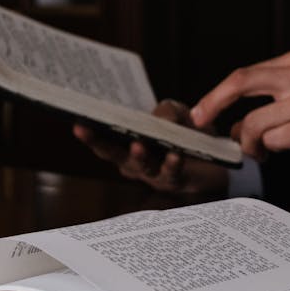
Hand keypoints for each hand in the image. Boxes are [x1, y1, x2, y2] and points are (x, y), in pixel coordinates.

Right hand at [73, 100, 228, 193]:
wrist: (215, 157)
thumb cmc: (187, 132)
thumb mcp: (176, 113)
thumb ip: (167, 110)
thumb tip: (159, 117)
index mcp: (126, 145)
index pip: (103, 138)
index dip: (88, 130)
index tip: (74, 118)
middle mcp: (133, 163)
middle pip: (111, 153)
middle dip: (97, 141)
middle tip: (83, 128)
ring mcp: (152, 174)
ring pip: (140, 165)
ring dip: (138, 155)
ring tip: (138, 144)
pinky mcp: (175, 180)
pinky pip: (171, 172)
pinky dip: (172, 162)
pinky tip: (175, 154)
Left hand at [190, 51, 289, 163]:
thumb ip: (274, 94)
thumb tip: (233, 119)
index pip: (243, 75)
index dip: (217, 94)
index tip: (201, 111)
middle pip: (239, 84)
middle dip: (212, 105)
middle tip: (202, 124)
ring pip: (253, 124)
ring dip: (249, 144)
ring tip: (261, 151)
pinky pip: (272, 142)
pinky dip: (270, 151)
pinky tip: (279, 152)